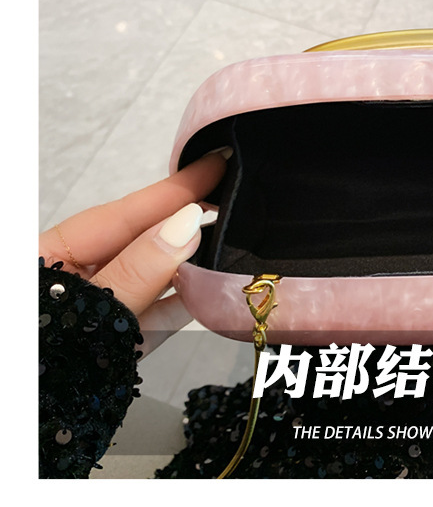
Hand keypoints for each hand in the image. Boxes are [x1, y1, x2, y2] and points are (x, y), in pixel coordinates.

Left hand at [39, 149, 229, 355]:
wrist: (21, 446)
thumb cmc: (38, 372)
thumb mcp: (85, 314)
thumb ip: (137, 272)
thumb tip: (187, 224)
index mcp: (49, 259)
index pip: (122, 214)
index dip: (172, 188)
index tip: (214, 164)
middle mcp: (73, 281)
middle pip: (138, 241)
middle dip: (183, 218)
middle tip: (232, 195)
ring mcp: (94, 312)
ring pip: (149, 278)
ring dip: (189, 261)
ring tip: (231, 236)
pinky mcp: (110, 342)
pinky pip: (151, 315)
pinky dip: (181, 303)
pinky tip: (209, 290)